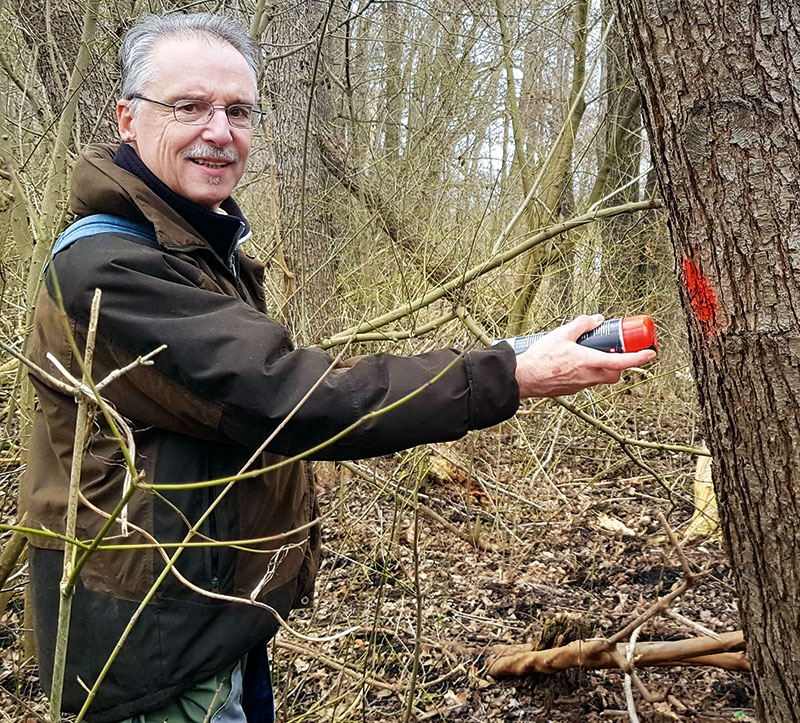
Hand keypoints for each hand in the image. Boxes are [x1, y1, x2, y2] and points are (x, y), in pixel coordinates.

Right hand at [514, 314, 656, 398]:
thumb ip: (582, 324)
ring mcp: (580, 386)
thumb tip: (597, 319)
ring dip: (603, 368)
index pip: (621, 361)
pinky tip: (574, 364)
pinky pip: (587, 382)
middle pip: (615, 374)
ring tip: (591, 355)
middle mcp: (588, 376)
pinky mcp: (572, 390)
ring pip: (601, 379)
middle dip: (620, 364)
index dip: (639, 358)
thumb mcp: (561, 334)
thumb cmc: (540, 357)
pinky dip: (588, 373)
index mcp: (588, 361)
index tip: (650, 354)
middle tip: (616, 352)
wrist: (524, 377)